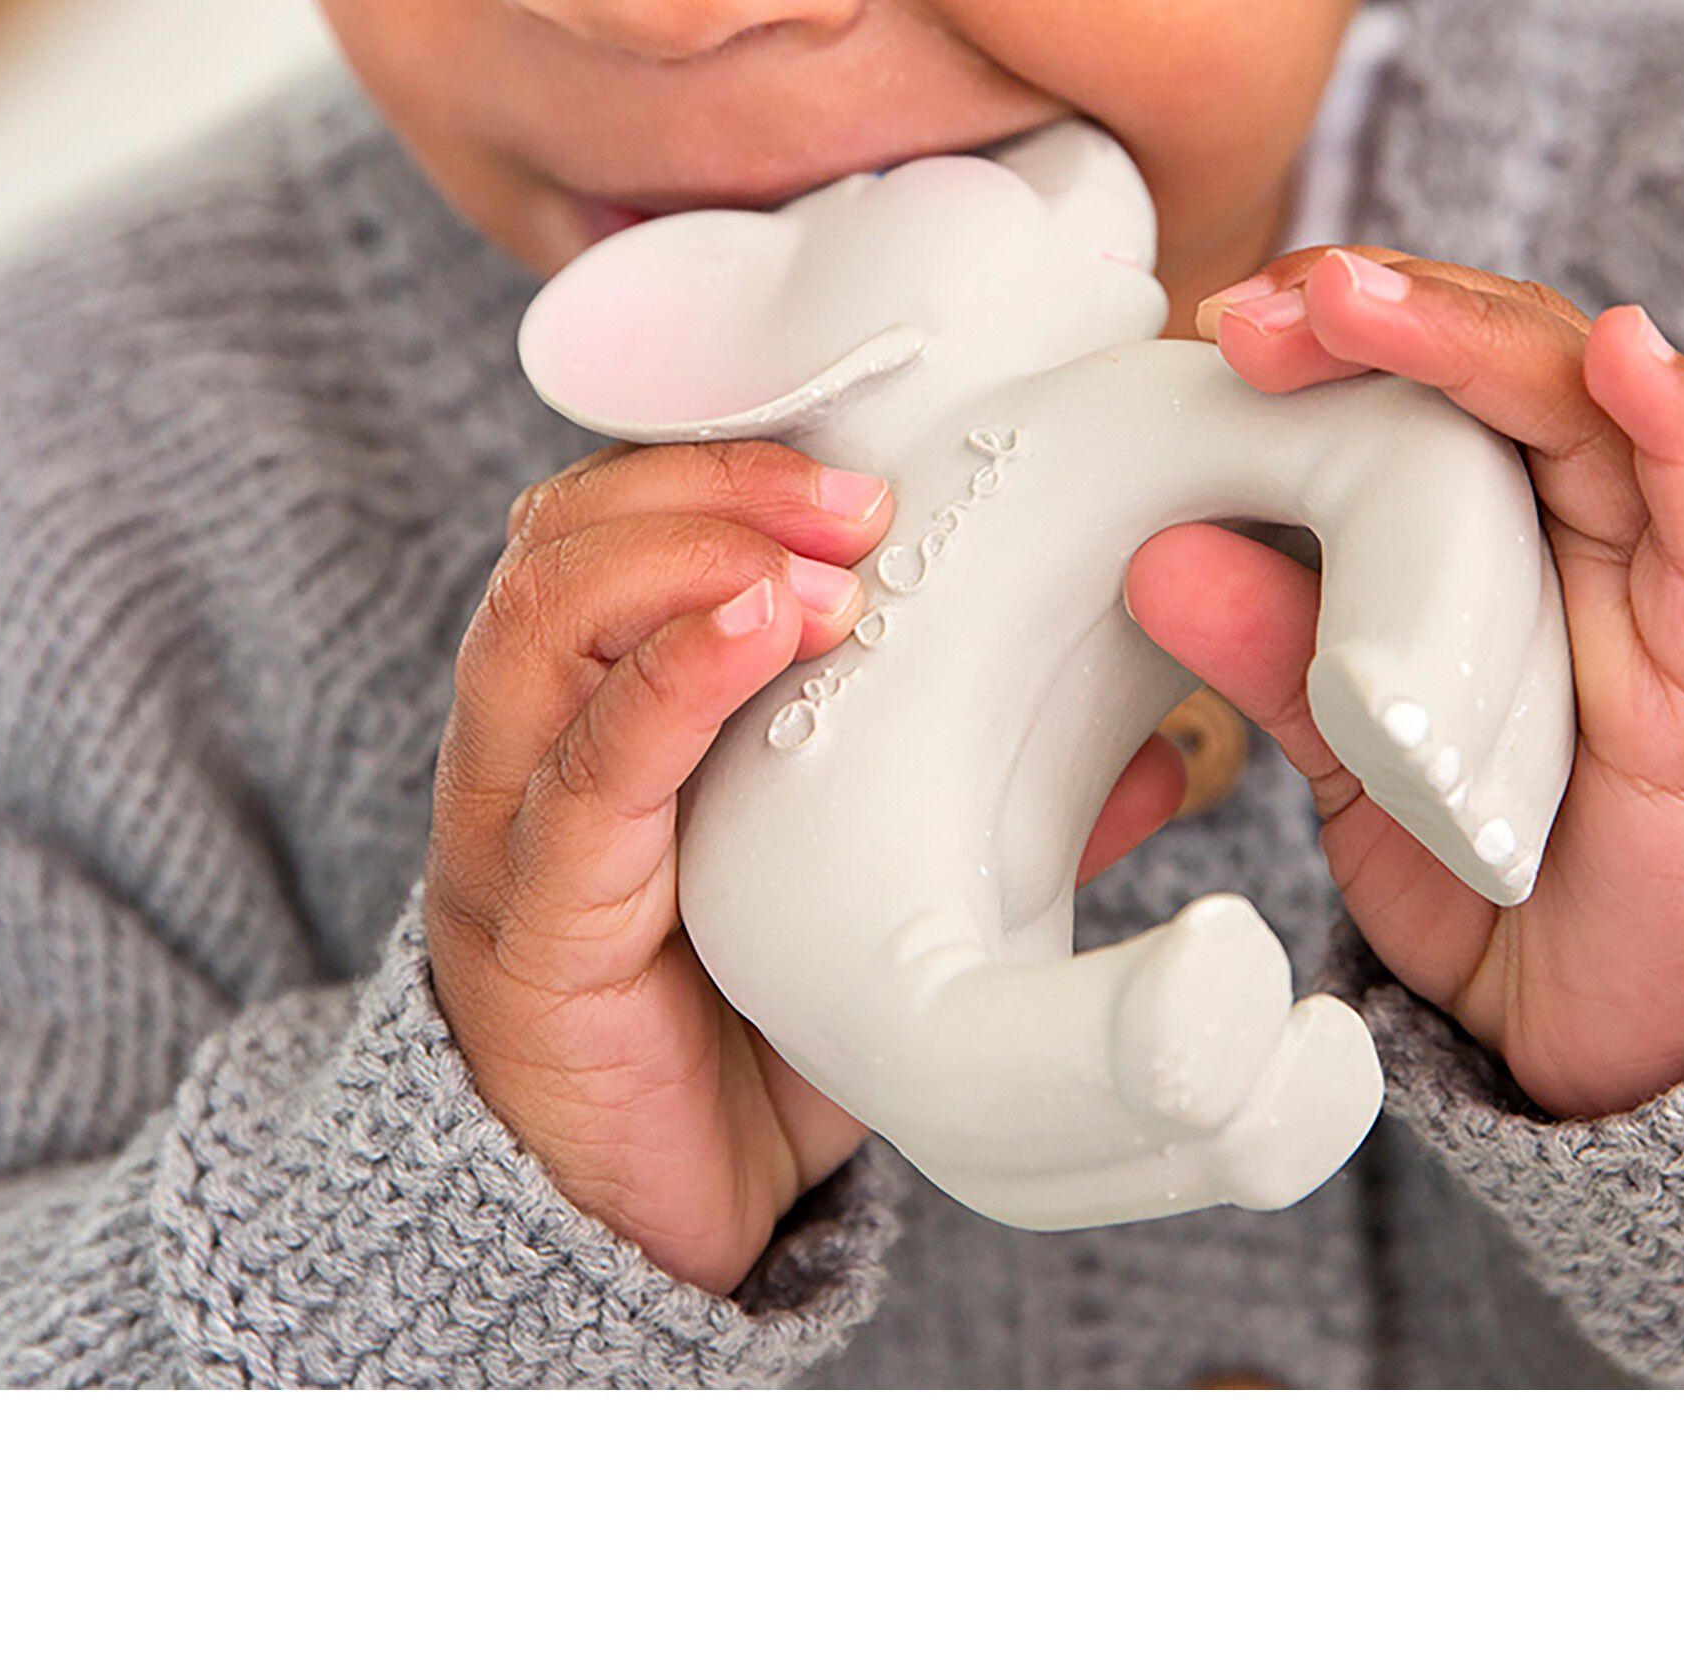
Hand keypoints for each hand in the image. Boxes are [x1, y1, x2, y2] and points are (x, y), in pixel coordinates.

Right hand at [427, 437, 1186, 1295]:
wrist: (627, 1229)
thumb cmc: (738, 1037)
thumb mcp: (865, 893)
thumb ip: (989, 810)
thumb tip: (1168, 749)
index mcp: (605, 699)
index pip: (625, 512)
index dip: (729, 456)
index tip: (870, 453)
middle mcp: (536, 734)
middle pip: (568, 532)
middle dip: (714, 483)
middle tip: (863, 502)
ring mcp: (515, 821)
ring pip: (540, 614)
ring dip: (685, 556)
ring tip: (817, 572)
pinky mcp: (531, 919)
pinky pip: (577, 772)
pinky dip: (661, 683)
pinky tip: (749, 633)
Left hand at [1123, 248, 1683, 1120]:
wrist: (1623, 1030)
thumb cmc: (1501, 860)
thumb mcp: (1357, 752)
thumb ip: (1276, 655)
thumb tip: (1156, 560)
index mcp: (1492, 524)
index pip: (1425, 373)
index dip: (1331, 326)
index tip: (1225, 322)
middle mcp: (1582, 523)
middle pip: (1499, 356)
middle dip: (1379, 310)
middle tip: (1261, 312)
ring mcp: (1661, 579)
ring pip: (1586, 404)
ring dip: (1472, 338)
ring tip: (1364, 301)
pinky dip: (1678, 427)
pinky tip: (1628, 355)